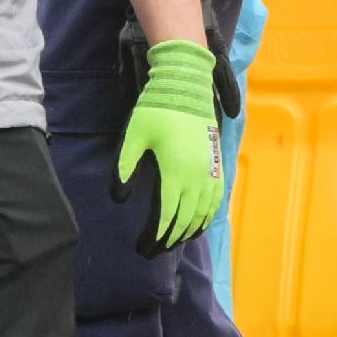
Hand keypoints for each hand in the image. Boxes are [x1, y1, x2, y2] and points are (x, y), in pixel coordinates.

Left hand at [116, 37, 225, 251]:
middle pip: (184, 220)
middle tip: (152, 251)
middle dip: (168, 239)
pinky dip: (206, 217)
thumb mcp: (134, 137)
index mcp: (174, 171)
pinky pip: (215, 200)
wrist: (187, 85)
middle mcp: (196, 176)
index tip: (142, 248)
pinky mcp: (216, 165)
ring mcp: (210, 172)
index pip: (165, 216)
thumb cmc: (157, 109)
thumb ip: (125, 168)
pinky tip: (197, 224)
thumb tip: (120, 199)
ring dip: (187, 232)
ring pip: (202, 214)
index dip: (154, 236)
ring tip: (172, 242)